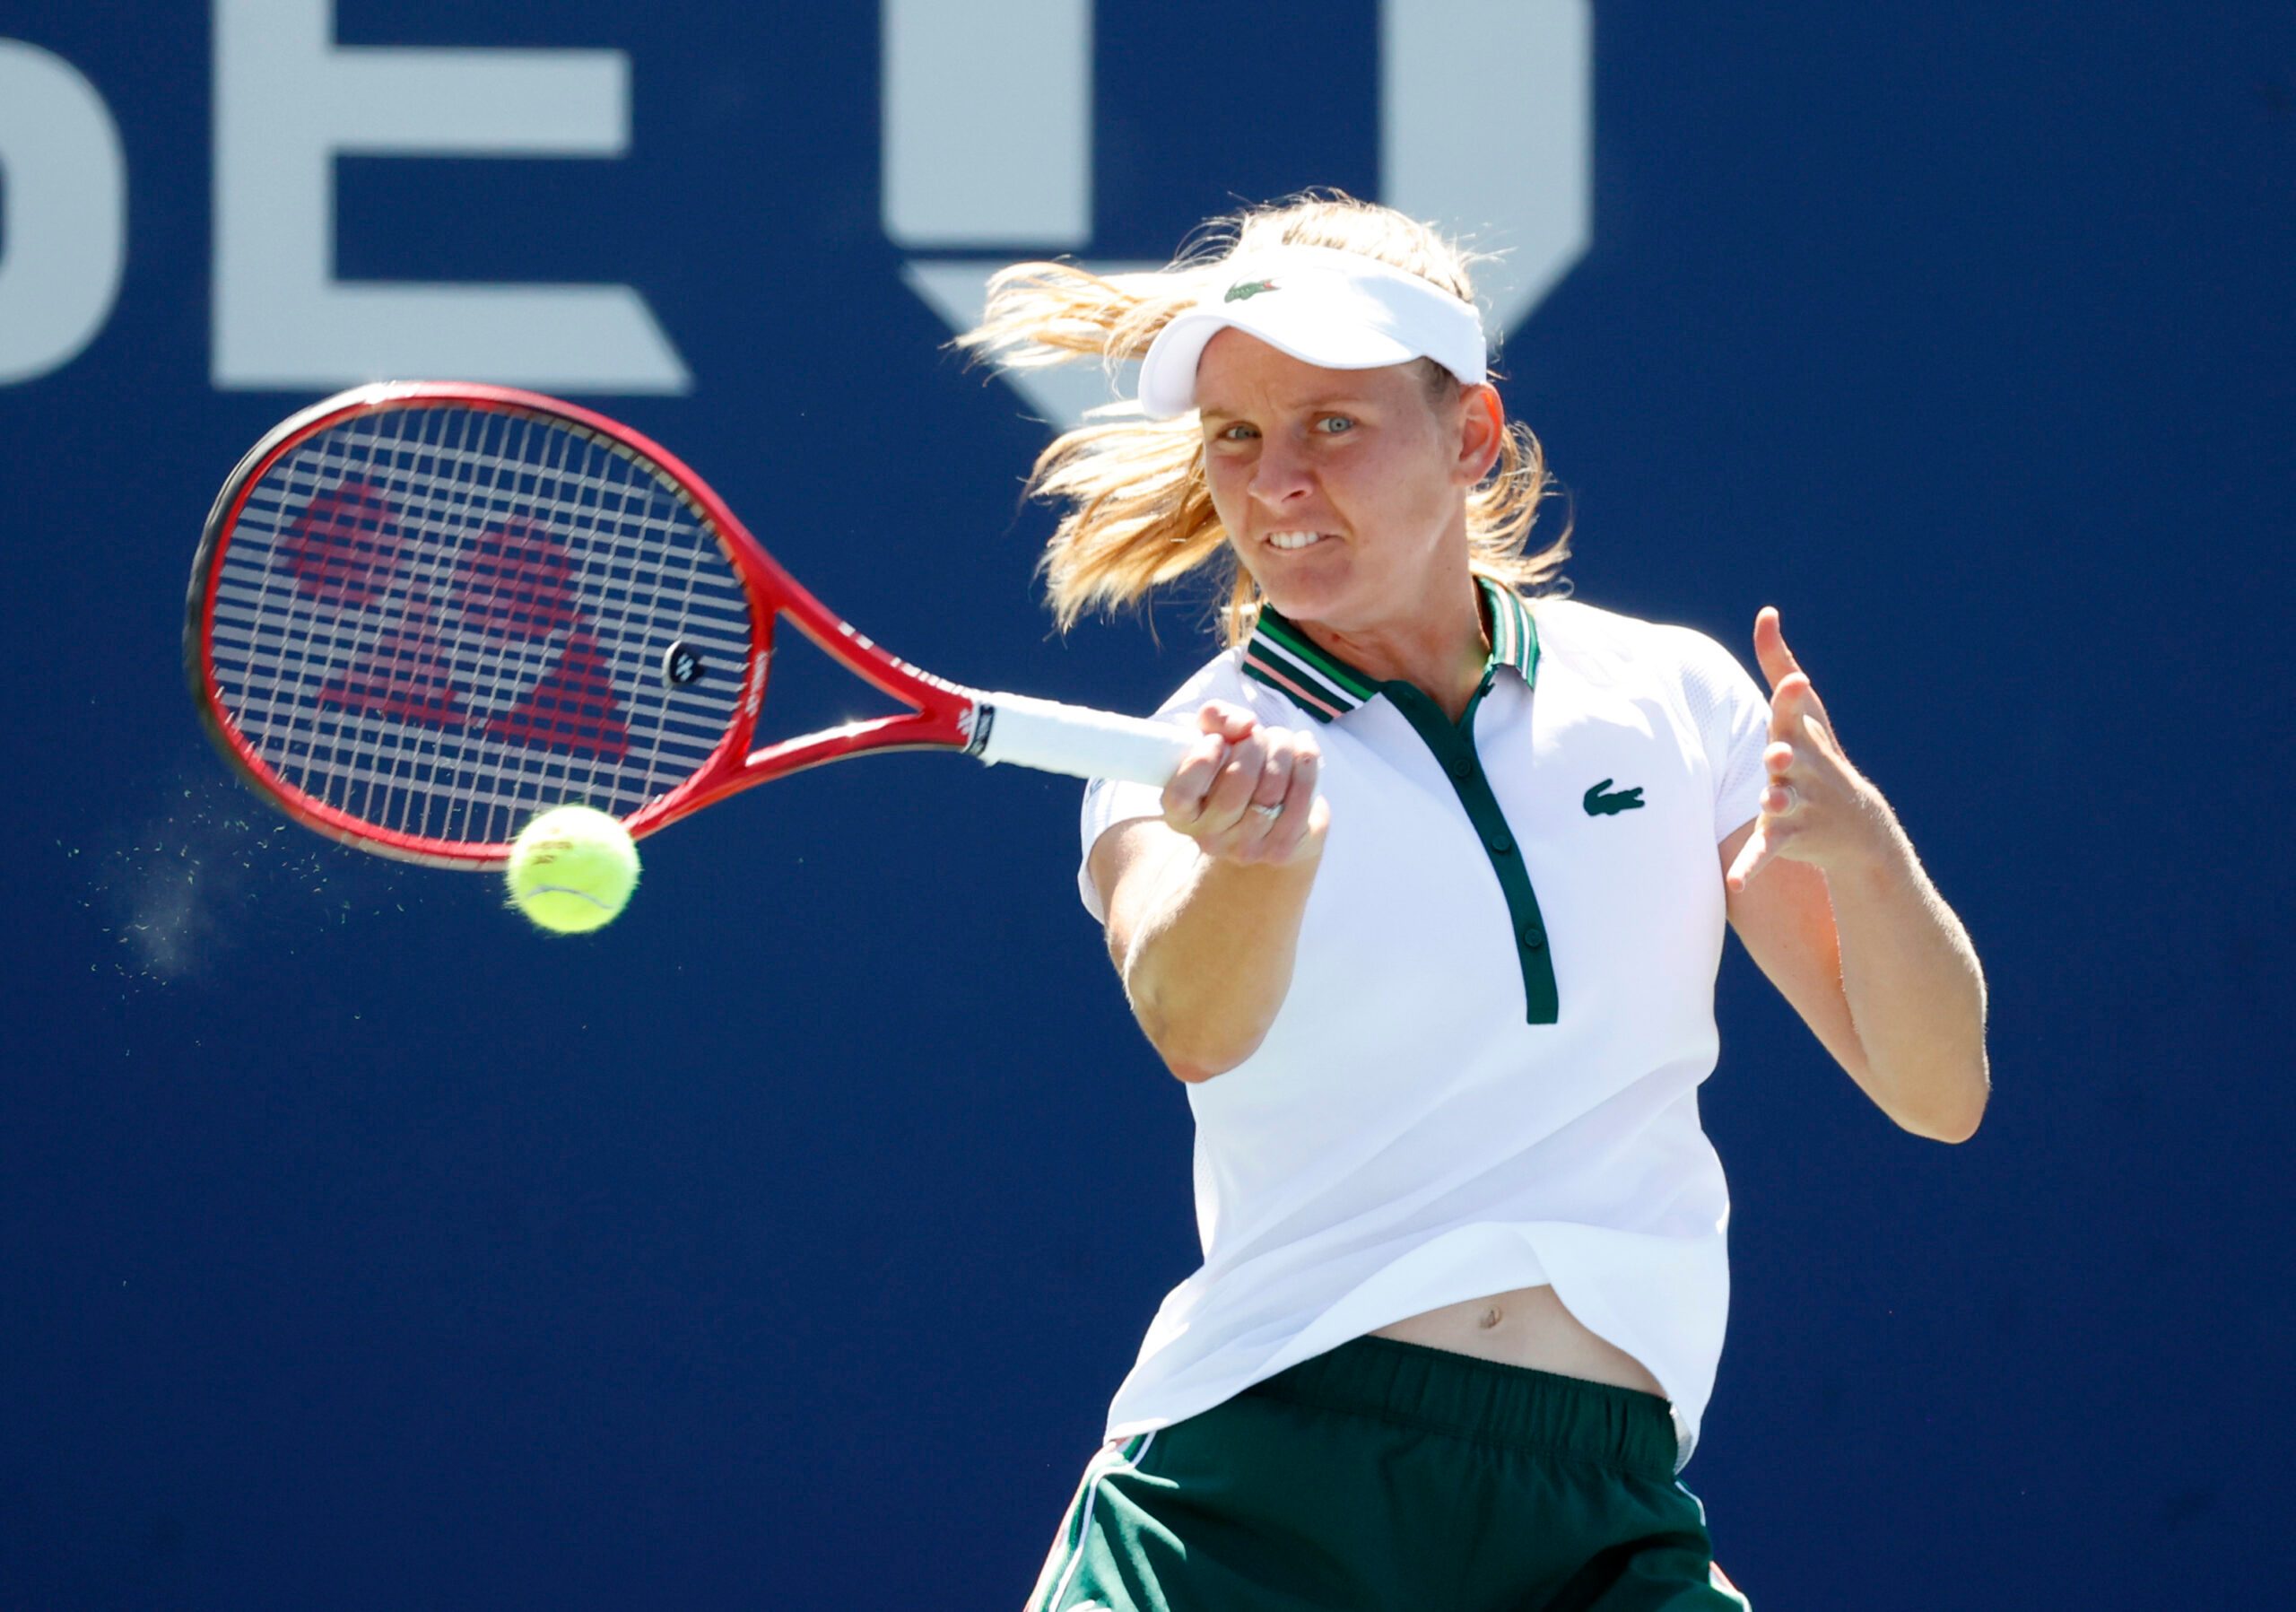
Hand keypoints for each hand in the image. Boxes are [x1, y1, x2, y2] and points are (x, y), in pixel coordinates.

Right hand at [1162, 700, 1329, 866]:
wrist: (1269, 815)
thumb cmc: (1232, 769)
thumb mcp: (1212, 737)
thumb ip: (1216, 718)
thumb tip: (1245, 725)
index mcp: (1181, 814)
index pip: (1181, 794)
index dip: (1202, 760)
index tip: (1216, 740)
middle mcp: (1209, 837)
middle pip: (1237, 782)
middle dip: (1254, 745)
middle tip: (1256, 733)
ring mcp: (1245, 848)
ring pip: (1271, 789)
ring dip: (1282, 750)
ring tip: (1280, 739)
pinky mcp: (1280, 849)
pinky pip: (1300, 798)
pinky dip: (1306, 763)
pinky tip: (1303, 748)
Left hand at [1724, 607, 1893, 893]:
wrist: (1856, 828)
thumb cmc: (1817, 756)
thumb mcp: (1804, 714)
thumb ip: (1779, 665)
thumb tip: (1766, 613)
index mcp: (1801, 736)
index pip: (1794, 712)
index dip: (1792, 695)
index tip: (1794, 681)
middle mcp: (1803, 768)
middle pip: (1791, 758)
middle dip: (1786, 754)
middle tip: (1778, 754)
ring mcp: (1798, 803)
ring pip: (1781, 802)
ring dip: (1776, 802)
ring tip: (1770, 802)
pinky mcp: (1788, 836)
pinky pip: (1765, 852)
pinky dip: (1749, 867)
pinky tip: (1734, 885)